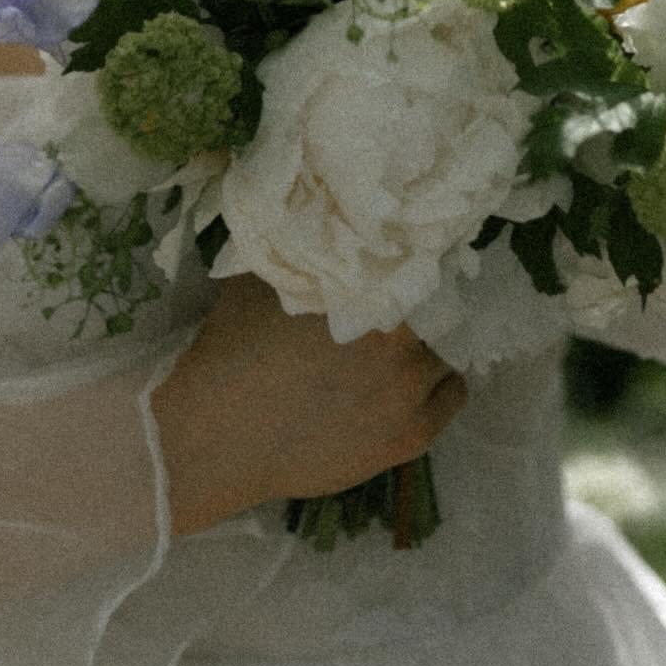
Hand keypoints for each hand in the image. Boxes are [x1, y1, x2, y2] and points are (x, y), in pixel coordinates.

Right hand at [152, 274, 467, 535]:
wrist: (214, 438)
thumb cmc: (233, 350)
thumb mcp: (267, 277)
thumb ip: (313, 253)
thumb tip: (333, 227)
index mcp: (372, 292)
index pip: (420, 261)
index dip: (410, 258)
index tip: (400, 260)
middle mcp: (404, 340)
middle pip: (437, 306)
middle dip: (417, 304)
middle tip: (396, 308)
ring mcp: (410, 392)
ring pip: (445, 351)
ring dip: (427, 346)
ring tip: (398, 349)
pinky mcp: (410, 437)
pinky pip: (451, 396)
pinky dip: (437, 384)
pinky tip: (413, 380)